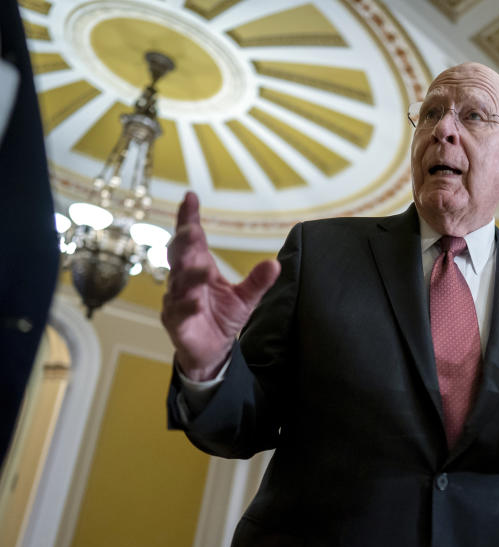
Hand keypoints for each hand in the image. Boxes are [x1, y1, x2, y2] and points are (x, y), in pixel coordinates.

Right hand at [161, 192, 280, 380]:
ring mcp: (177, 299)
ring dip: (188, 274)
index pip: (192, 238)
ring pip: (178, 282)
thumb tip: (275, 263)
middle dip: (184, 242)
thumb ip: (258, 281)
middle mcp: (183, 279)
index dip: (188, 218)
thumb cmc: (223, 316)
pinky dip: (185, 307)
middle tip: (192, 229)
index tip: (190, 197)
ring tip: (201, 268)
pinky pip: (178, 312)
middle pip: (180, 255)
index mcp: (198, 266)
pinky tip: (194, 303)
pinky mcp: (176, 322)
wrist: (212, 350)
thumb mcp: (246, 298)